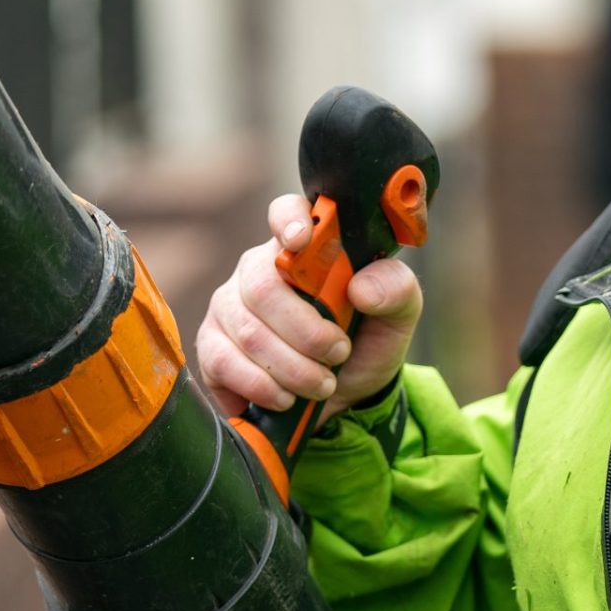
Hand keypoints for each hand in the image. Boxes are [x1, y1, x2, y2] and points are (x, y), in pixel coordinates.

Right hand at [196, 193, 423, 423]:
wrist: (346, 398)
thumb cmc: (365, 342)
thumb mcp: (398, 316)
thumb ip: (396, 289)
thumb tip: (361, 288)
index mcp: (306, 249)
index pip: (286, 212)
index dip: (289, 220)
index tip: (302, 241)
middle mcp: (259, 270)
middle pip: (263, 286)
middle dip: (308, 332)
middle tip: (339, 353)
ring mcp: (229, 307)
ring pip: (248, 331)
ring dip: (293, 367)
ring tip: (323, 383)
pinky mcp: (212, 347)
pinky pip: (224, 362)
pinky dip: (263, 386)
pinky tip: (286, 397)